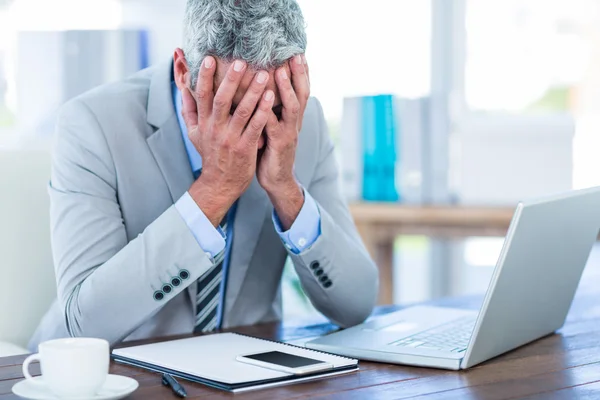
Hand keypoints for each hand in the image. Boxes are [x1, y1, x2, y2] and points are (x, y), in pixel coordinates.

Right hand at [183, 57, 274, 225]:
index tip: (210, 58)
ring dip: (253, 92)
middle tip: (242, 62)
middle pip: (222, 100)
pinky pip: (255, 126)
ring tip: (264, 75)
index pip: (201, 95)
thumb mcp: (194, 133)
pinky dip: (263, 111)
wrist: (219, 183)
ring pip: (242, 112)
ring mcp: (231, 139)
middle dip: (231, 80)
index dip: (205, 77)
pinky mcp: (246, 148)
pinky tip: (271, 97)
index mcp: (203, 123)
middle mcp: (215, 129)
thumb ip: (189, 109)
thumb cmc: (210, 154)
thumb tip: (183, 86)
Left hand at [257, 54, 309, 229]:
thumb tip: (262, 89)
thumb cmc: (271, 152)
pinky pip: (274, 125)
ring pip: (292, 107)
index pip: (301, 90)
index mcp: (293, 118)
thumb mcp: (273, 127)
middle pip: (302, 93)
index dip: (302, 73)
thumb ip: (271, 109)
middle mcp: (294, 123)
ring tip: (281, 71)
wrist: (277, 181)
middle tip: (295, 54)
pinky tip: (263, 101)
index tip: (298, 52)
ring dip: (287, 88)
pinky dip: (268, 112)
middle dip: (299, 74)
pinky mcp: (278, 144)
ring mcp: (288, 133)